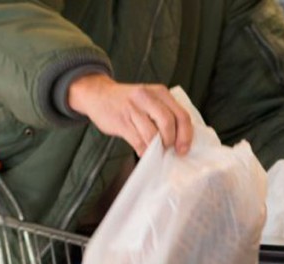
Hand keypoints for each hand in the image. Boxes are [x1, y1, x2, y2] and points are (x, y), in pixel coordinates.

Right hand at [67, 73, 192, 156]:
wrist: (98, 95)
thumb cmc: (128, 101)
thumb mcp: (149, 99)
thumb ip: (164, 113)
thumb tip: (179, 140)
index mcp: (160, 92)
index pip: (181, 114)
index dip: (186, 135)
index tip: (184, 149)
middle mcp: (147, 97)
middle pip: (168, 123)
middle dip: (171, 141)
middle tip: (168, 149)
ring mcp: (133, 108)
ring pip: (152, 134)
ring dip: (156, 148)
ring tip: (155, 151)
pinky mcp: (121, 121)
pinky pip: (138, 141)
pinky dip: (143, 151)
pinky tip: (143, 151)